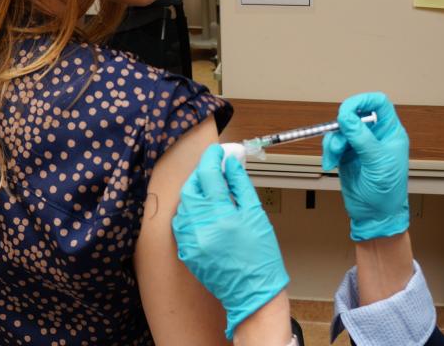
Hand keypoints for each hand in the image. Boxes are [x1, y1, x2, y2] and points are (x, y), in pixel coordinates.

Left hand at [172, 144, 288, 338]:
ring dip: (194, 192)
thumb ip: (241, 186)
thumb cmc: (260, 256)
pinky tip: (205, 209)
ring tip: (211, 188)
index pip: (209, 176)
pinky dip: (191, 211)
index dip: (212, 159)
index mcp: (222, 217)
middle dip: (200, 174)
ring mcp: (190, 242)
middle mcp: (201, 229)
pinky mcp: (186, 251)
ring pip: (183, 205)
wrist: (252, 292)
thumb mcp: (256, 215)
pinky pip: (182, 223)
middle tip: (213, 167)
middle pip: (190, 189)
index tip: (216, 151)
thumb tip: (231, 164)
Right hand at [322, 92, 409, 241]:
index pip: (379, 104)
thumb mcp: (378, 162)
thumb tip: (347, 116)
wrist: (375, 215)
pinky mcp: (346, 154)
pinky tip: (330, 164)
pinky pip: (333, 143)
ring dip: (333, 141)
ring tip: (334, 158)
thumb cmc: (387, 191)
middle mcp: (375, 135)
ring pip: (340, 129)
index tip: (348, 108)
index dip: (364, 100)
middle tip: (337, 135)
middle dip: (343, 125)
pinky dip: (329, 151)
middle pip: (355, 114)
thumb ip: (362, 138)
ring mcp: (360, 144)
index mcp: (390, 132)